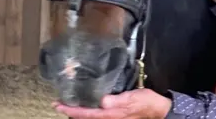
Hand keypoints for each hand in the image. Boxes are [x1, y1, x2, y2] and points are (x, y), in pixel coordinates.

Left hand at [53, 89, 170, 118]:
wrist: (158, 110)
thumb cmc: (146, 102)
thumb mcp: (133, 98)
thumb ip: (117, 100)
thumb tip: (101, 100)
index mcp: (110, 114)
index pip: (85, 114)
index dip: (70, 110)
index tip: (57, 104)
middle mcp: (108, 117)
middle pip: (85, 117)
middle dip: (71, 111)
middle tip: (59, 103)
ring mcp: (112, 117)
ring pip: (91, 116)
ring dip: (79, 111)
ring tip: (70, 103)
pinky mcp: (116, 114)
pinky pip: (98, 114)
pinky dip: (89, 110)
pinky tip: (89, 103)